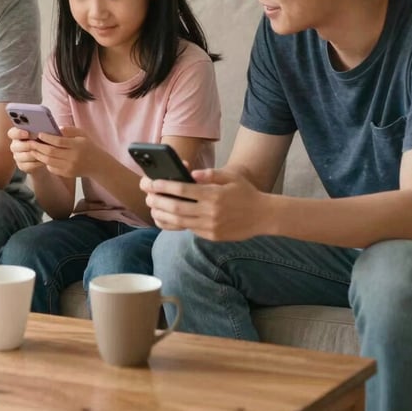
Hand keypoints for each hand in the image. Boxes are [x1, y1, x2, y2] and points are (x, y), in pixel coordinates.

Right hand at [8, 126, 49, 174]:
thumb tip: (44, 127)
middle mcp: (15, 145)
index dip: (18, 133)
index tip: (27, 133)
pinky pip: (28, 165)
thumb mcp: (42, 133)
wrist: (46, 154)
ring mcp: (17, 156)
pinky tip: (44, 160)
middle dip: (29, 145)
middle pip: (16, 146)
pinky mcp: (22, 166)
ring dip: (35, 154)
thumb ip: (40, 130)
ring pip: (24, 156)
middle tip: (40, 144)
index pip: (12, 133)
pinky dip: (37, 163)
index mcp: (17, 134)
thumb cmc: (44, 140)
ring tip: (45, 153)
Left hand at [28, 126, 99, 178]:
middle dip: (38, 147)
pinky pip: (52, 169)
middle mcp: (73, 157)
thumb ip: (69, 130)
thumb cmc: (88, 146)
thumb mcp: (82, 134)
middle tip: (30, 142)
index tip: (39, 134)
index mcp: (77, 145)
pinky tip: (42, 157)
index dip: (47, 138)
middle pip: (51, 152)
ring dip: (39, 155)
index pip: (58, 141)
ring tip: (33, 149)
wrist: (97, 164)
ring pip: (49, 162)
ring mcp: (69, 167)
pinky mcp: (67, 174)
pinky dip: (45, 163)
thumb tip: (55, 128)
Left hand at [141, 167, 269, 241]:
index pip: (183, 190)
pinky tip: (167, 218)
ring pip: (179, 222)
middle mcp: (211, 212)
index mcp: (214, 194)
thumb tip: (191, 174)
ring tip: (152, 209)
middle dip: (158, 202)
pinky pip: (189, 229)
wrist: (264, 216)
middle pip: (176, 208)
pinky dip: (175, 224)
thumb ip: (210, 174)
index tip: (152, 183)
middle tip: (147, 197)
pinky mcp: (212, 236)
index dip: (165, 187)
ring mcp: (211, 226)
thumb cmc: (245, 192)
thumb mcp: (231, 177)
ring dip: (162, 215)